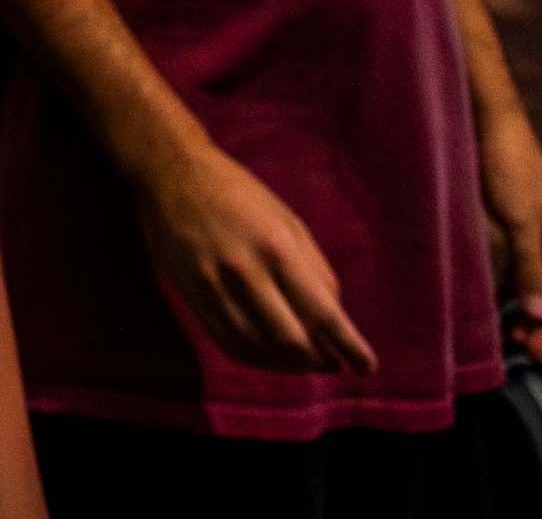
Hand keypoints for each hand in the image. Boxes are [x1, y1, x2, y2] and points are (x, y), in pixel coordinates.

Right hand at [134, 141, 378, 376]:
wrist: (174, 175)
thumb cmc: (240, 195)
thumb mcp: (289, 221)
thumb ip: (315, 270)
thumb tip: (333, 318)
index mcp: (277, 247)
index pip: (323, 313)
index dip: (349, 346)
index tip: (367, 367)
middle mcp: (246, 272)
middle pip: (292, 341)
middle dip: (319, 362)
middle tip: (334, 365)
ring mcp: (214, 287)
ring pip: (259, 349)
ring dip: (289, 366)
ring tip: (307, 364)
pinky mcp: (192, 296)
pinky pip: (229, 343)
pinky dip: (257, 359)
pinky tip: (272, 357)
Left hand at [477, 115, 541, 361]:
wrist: (486, 123)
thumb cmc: (509, 164)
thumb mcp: (521, 220)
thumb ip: (531, 266)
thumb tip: (539, 315)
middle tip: (528, 349)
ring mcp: (541, 235)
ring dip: (534, 311)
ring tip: (512, 335)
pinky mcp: (517, 228)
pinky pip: (525, 270)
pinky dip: (517, 291)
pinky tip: (500, 307)